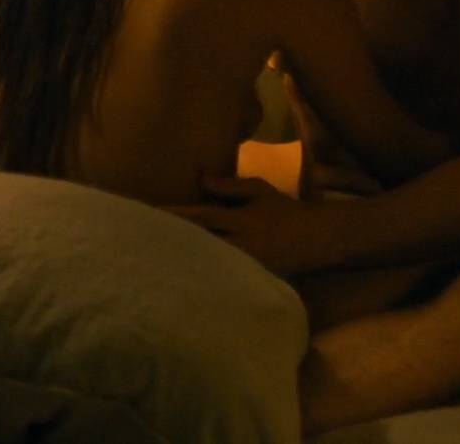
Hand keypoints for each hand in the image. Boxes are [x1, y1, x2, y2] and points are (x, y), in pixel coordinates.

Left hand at [164, 174, 322, 276]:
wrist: (318, 239)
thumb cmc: (284, 211)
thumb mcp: (259, 191)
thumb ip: (229, 186)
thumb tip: (200, 177)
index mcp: (240, 219)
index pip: (202, 217)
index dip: (176, 216)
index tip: (150, 213)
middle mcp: (241, 244)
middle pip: (200, 244)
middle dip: (172, 242)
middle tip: (141, 241)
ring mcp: (246, 266)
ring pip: (208, 266)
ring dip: (183, 262)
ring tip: (152, 262)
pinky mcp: (251, 281)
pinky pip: (222, 280)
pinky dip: (202, 278)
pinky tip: (182, 279)